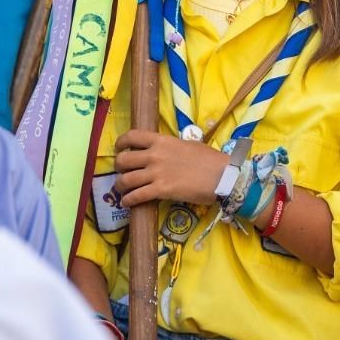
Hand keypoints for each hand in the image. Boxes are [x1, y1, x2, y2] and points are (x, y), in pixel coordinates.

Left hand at [113, 129, 229, 207]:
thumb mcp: (187, 145)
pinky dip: (128, 201)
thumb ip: (171, 147)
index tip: (119, 149)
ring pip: (125, 179)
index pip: (132, 136)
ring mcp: (156, 173)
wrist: (221, 175)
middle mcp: (155, 155)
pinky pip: (136, 196)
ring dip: (120, 186)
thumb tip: (164, 152)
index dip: (120, 143)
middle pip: (123, 160)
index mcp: (162, 140)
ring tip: (122, 191)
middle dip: (118, 168)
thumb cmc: (209, 159)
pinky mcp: (161, 190)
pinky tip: (127, 203)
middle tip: (122, 173)